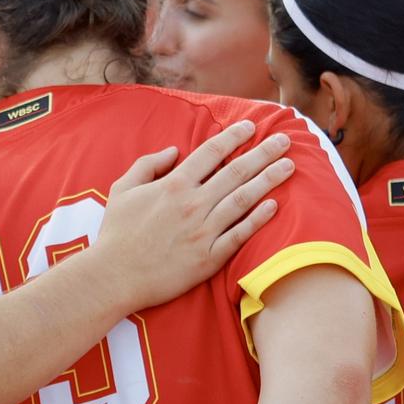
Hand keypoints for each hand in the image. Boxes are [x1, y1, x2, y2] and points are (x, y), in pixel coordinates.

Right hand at [91, 122, 293, 312]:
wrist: (114, 277)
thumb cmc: (116, 233)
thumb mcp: (122, 189)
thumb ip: (148, 165)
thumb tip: (175, 151)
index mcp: (173, 185)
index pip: (211, 152)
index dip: (234, 137)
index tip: (251, 127)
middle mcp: (193, 204)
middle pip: (236, 171)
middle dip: (264, 153)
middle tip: (285, 141)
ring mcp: (203, 231)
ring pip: (244, 199)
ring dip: (269, 180)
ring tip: (289, 166)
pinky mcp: (209, 257)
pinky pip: (240, 235)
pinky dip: (258, 219)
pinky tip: (275, 205)